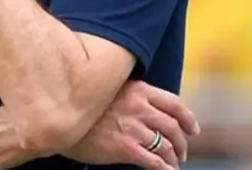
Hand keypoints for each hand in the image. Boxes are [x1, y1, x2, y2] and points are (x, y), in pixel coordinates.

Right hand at [66, 81, 200, 169]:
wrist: (58, 117)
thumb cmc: (79, 104)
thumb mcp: (106, 89)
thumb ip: (129, 95)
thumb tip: (148, 108)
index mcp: (137, 89)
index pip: (174, 103)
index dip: (188, 119)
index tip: (193, 130)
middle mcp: (138, 107)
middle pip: (172, 127)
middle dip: (182, 143)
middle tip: (181, 152)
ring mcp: (132, 128)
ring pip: (165, 146)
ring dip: (173, 157)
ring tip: (172, 163)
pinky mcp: (124, 147)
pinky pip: (153, 161)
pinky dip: (164, 169)